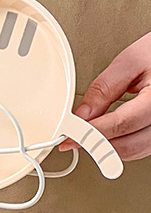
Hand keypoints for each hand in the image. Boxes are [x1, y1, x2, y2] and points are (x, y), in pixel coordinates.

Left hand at [60, 31, 150, 160]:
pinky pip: (143, 148)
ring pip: (134, 151)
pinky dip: (123, 144)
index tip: (68, 137)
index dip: (89, 134)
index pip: (119, 125)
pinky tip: (111, 134)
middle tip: (75, 136)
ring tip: (92, 133)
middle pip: (126, 145)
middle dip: (96, 142)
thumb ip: (104, 89)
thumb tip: (81, 115)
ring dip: (109, 147)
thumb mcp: (131, 61)